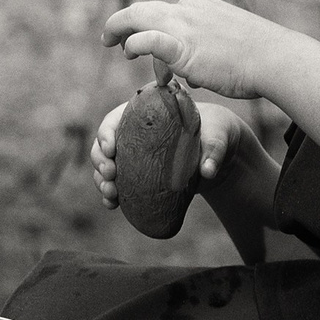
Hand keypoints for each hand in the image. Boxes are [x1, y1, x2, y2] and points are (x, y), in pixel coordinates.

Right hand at [90, 95, 254, 209]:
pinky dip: (111, 195)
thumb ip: (213, 150)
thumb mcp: (217, 135)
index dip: (106, 133)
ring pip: (106, 166)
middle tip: (110, 174)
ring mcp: (134, 157)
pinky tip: (112, 204)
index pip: (114, 120)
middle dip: (100, 160)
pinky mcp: (139, 176)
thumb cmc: (215, 132)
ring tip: (110, 193)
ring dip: (102, 180)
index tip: (111, 148)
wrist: (220, 151)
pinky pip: (118, 184)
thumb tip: (207, 171)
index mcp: (144, 115)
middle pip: (104, 145)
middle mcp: (133, 135)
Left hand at [101, 0, 308, 100]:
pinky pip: (148, 40)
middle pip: (145, 10)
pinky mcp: (183, 47)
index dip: (152, 33)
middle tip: (111, 39)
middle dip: (125, 22)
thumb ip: (206, 54)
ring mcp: (184, 26)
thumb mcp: (229, 47)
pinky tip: (127, 50)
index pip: (165, 15)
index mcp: (200, 6)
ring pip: (138, 18)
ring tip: (110, 42)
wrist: (276, 60)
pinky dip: (134, 42)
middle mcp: (188, 10)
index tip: (150, 54)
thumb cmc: (259, 60)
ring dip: (119, 29)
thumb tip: (191, 73)